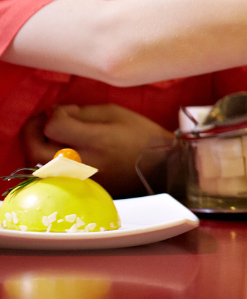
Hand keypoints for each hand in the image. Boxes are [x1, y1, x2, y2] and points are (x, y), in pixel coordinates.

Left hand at [20, 104, 173, 197]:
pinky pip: (54, 174)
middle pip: (36, 149)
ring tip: (51, 135)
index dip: (53, 114)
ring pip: (40, 165)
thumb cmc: (143, 136)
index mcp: (97, 140)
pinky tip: (63, 150)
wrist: (160, 168)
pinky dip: (51, 160)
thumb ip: (84, 112)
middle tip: (44, 120)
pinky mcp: (80, 188)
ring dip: (39, 146)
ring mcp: (80, 179)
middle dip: (34, 131)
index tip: (64, 110)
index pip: (54, 127)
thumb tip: (58, 114)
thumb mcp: (117, 113)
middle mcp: (84, 163)